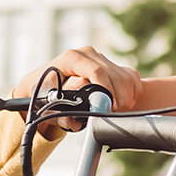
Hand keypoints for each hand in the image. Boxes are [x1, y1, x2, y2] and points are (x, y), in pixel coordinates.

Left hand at [11, 46, 141, 135]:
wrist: (43, 83)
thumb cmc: (42, 92)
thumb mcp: (45, 102)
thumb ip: (58, 114)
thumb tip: (72, 122)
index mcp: (70, 58)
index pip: (96, 70)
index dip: (106, 89)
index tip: (110, 106)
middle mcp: (87, 54)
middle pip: (113, 74)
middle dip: (119, 96)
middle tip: (115, 113)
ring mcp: (100, 57)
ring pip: (124, 76)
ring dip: (126, 96)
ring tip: (118, 110)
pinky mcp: (110, 63)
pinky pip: (130, 76)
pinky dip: (133, 90)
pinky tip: (125, 102)